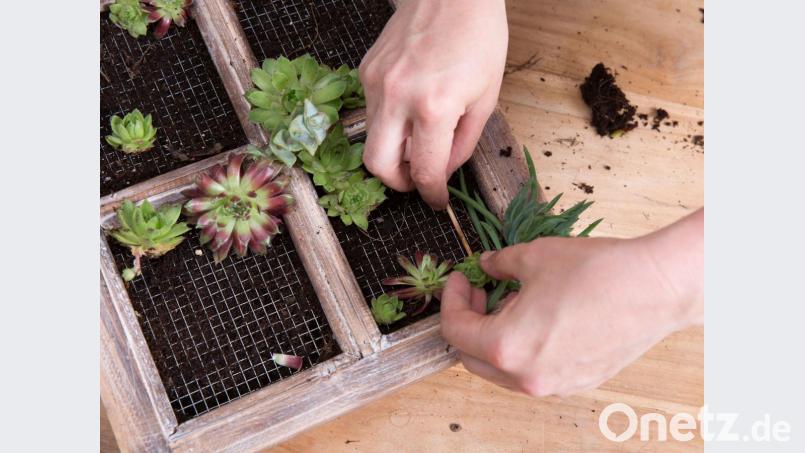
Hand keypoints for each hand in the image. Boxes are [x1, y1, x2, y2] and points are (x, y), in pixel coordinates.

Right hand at [359, 0, 507, 207]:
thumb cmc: (480, 38)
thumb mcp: (486, 98)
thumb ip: (463, 144)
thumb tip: (444, 171)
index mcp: (435, 106)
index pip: (425, 171)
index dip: (432, 194)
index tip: (437, 199)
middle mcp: (398, 97)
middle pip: (378, 166)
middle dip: (398, 183)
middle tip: (418, 179)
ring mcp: (376, 82)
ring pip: (371, 139)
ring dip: (393, 152)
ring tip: (419, 142)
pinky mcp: (366, 70)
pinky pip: (372, 111)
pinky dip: (389, 123)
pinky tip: (410, 108)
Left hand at [440, 209, 703, 396]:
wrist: (656, 287)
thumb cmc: (597, 271)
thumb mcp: (533, 256)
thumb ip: (498, 265)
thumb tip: (485, 266)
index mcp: (507, 347)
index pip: (455, 330)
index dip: (450, 299)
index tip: (460, 278)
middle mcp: (527, 377)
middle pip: (472, 357)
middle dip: (468, 322)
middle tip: (480, 291)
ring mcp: (554, 385)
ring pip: (503, 369)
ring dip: (496, 337)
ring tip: (513, 300)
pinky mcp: (577, 382)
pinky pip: (534, 371)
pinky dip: (523, 348)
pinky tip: (539, 317)